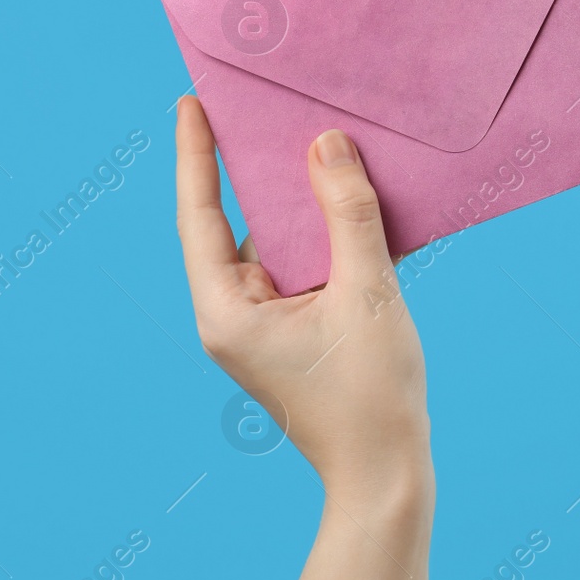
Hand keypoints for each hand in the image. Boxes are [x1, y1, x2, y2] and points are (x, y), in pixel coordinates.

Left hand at [174, 95, 430, 515]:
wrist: (387, 476)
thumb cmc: (372, 396)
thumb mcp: (367, 293)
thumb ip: (347, 214)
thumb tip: (326, 145)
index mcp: (227, 311)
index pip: (200, 214)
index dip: (196, 155)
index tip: (191, 102)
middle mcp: (231, 316)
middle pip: (234, 224)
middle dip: (251, 169)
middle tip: (259, 106)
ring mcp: (259, 328)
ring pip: (272, 244)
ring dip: (295, 203)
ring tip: (316, 144)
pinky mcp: (289, 334)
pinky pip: (298, 267)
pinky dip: (319, 236)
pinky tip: (347, 202)